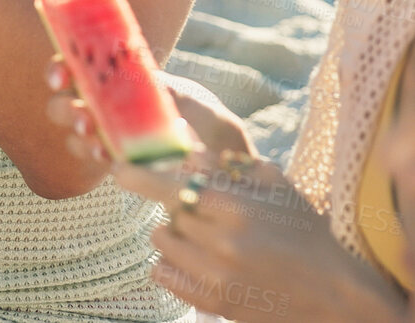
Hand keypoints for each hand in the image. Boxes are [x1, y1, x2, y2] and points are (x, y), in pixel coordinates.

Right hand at [44, 56, 237, 170]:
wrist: (232, 173)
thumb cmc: (215, 129)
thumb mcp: (199, 104)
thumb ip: (174, 93)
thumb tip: (146, 80)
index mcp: (122, 83)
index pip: (80, 69)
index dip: (61, 69)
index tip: (61, 77)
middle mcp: (108, 109)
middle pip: (64, 103)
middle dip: (63, 107)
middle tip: (81, 114)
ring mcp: (110, 140)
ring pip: (74, 134)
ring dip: (77, 134)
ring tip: (93, 135)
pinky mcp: (118, 167)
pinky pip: (93, 159)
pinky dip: (94, 155)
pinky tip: (106, 157)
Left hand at [114, 154, 404, 321]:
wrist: (334, 297)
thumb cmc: (305, 234)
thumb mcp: (278, 188)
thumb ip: (232, 166)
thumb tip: (189, 151)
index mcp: (238, 209)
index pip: (172, 186)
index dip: (141, 176)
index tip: (119, 168)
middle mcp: (222, 243)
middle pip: (168, 212)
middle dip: (179, 205)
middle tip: (203, 210)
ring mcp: (214, 276)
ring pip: (161, 240)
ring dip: (174, 232)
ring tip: (205, 236)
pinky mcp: (210, 301)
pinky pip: (161, 271)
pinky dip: (171, 261)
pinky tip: (197, 258)